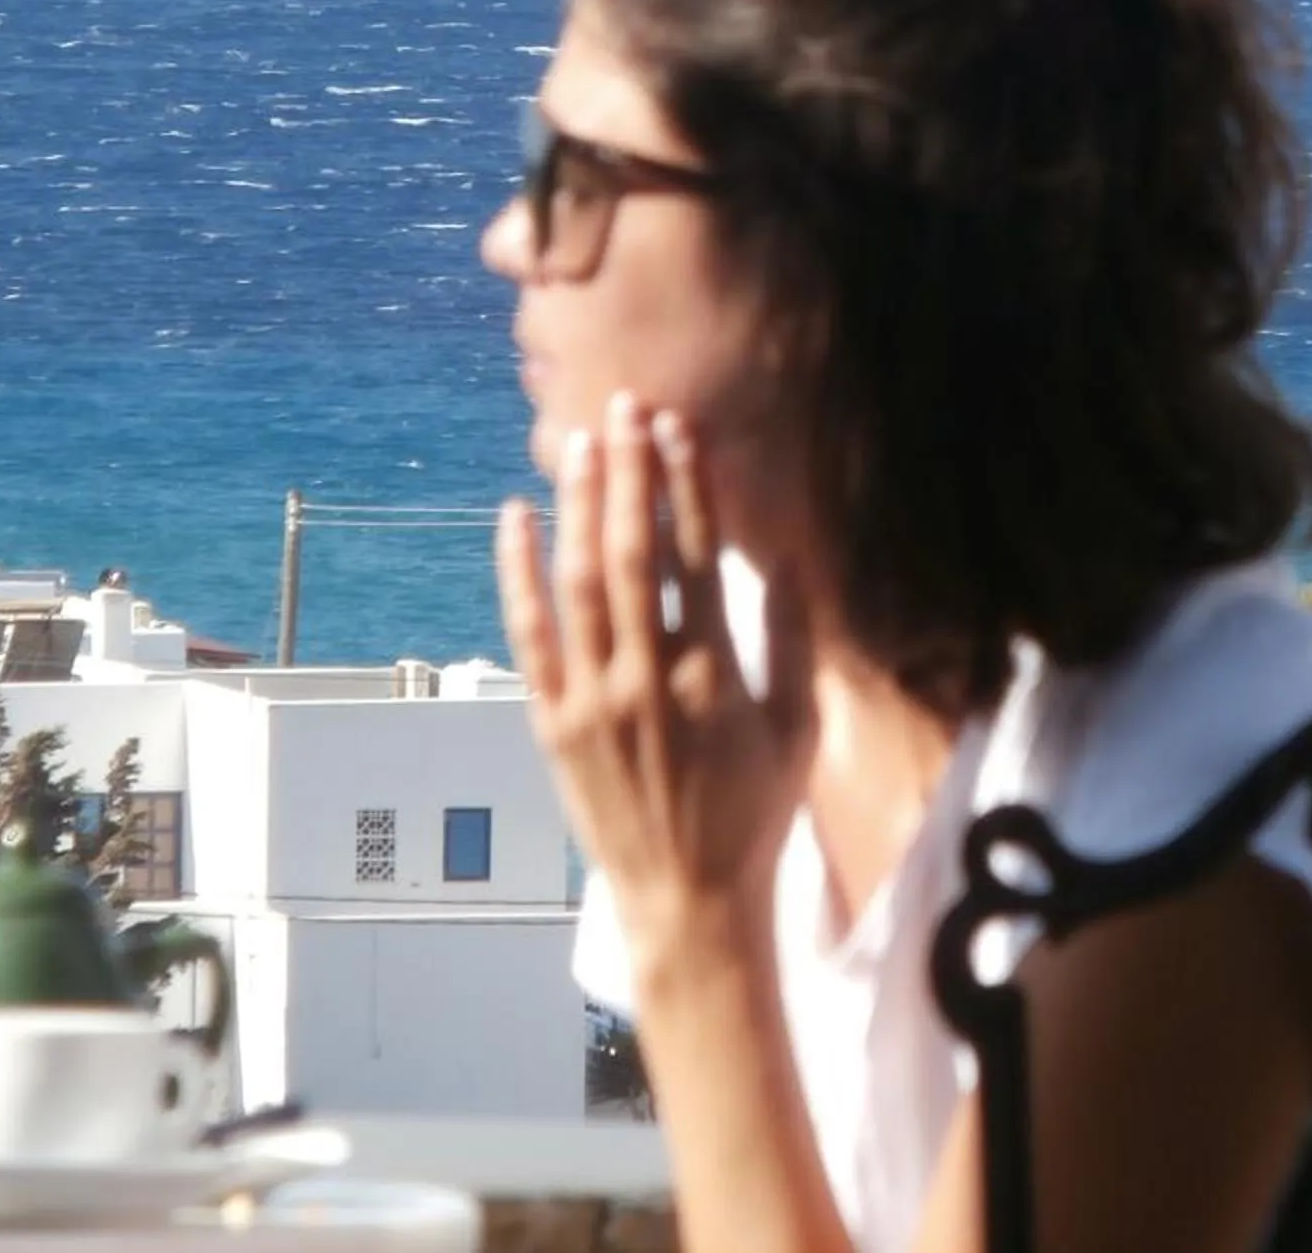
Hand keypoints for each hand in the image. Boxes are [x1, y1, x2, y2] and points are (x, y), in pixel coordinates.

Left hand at [497, 391, 816, 968]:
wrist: (689, 902)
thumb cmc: (752, 814)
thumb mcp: (795, 728)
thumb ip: (791, 639)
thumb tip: (790, 556)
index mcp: (714, 674)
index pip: (697, 555)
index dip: (687, 484)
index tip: (678, 428)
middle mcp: (648, 678)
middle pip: (633, 553)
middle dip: (629, 473)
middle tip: (625, 408)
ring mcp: (593, 701)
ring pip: (579, 582)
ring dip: (579, 506)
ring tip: (580, 443)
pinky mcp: (553, 724)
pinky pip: (529, 635)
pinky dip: (518, 573)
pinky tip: (516, 519)